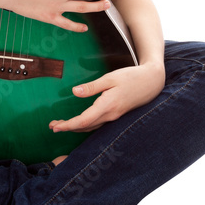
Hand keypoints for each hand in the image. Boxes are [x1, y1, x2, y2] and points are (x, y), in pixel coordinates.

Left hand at [49, 61, 165, 132]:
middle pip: (85, 126)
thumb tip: (75, 92)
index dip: (68, 125)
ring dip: (76, 127)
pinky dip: (86, 125)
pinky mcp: (116, 114)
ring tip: (61, 125)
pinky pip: (98, 123)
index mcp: (107, 106)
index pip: (84, 121)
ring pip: (92, 126)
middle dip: (68, 128)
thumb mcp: (110, 78)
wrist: (152, 82)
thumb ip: (92, 87)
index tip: (56, 127)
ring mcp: (114, 116)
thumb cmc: (131, 77)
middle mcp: (111, 115)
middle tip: (52, 126)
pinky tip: (80, 122)